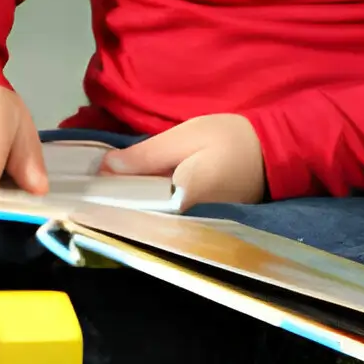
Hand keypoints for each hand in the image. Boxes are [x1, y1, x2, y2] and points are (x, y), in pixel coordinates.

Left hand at [98, 114, 267, 210]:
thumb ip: (146, 155)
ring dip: (135, 204)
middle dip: (120, 202)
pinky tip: (140, 194)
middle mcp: (189, 223)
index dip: (109, 200)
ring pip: (154, 219)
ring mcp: (198, 227)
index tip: (86, 191)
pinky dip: (153, 207)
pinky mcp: (204, 224)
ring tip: (112, 189)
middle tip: (95, 187)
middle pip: (142, 217)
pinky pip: (169, 218)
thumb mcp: (185, 137)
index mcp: (183, 200)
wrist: (277, 152)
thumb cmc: (231, 139)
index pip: (135, 209)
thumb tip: (106, 169)